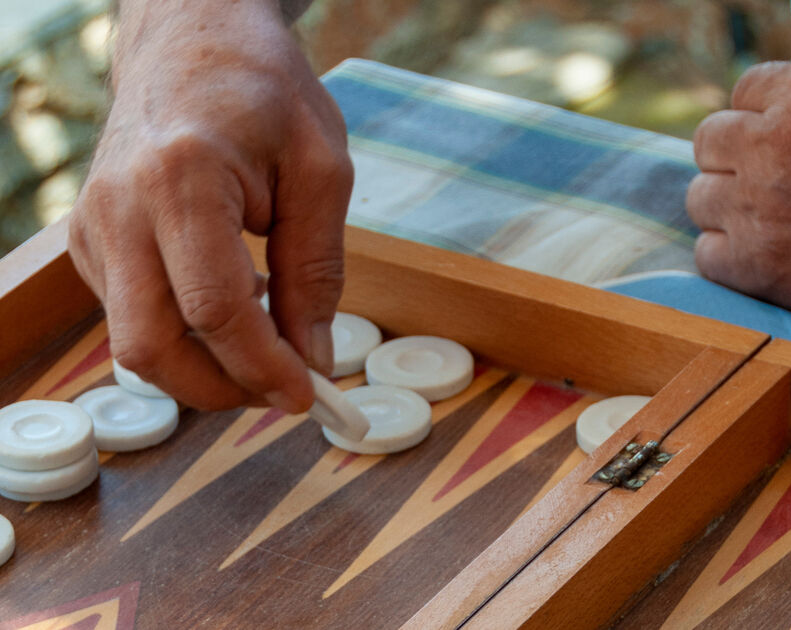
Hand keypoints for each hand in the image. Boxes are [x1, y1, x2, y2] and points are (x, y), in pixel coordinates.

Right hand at [67, 0, 352, 411]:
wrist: (191, 42)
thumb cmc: (264, 93)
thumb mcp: (321, 170)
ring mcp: (93, 227)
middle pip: (151, 346)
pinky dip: (185, 334)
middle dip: (221, 389)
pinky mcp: (89, 240)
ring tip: (268, 339)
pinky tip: (232, 306)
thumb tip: (314, 355)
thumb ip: (317, 268)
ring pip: (134, 341)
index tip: (308, 394)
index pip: (214, 310)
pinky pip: (131, 315)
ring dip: (204, 366)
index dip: (263, 366)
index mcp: (181, 180)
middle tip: (283, 389)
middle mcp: (119, 209)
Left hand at [687, 60, 790, 340]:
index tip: (776, 143)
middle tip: (765, 187)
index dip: (760, 117)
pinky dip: (730, 260)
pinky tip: (765, 263)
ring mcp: (760, 203)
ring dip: (727, 211)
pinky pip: (708, 255)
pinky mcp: (759, 264)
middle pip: (710, 140)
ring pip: (701, 198)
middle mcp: (775, 139)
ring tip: (767, 228)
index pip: (745, 90)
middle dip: (733, 160)